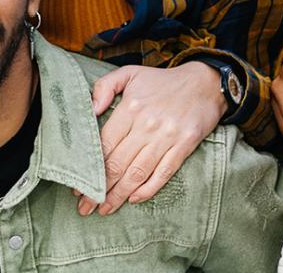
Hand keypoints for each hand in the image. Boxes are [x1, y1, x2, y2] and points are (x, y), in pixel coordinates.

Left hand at [76, 62, 225, 215]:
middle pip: (118, 163)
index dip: (90, 166)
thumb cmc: (162, 81)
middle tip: (85, 206)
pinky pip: (163, 173)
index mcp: (131, 107)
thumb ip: (105, 86)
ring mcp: (167, 137)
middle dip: (99, 188)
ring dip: (119, 194)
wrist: (204, 83)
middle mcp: (147, 124)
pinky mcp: (184, 146)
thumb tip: (91, 109)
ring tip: (104, 209)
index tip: (78, 183)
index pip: (105, 143)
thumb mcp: (130, 72)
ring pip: (138, 172)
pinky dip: (148, 189)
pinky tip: (133, 199)